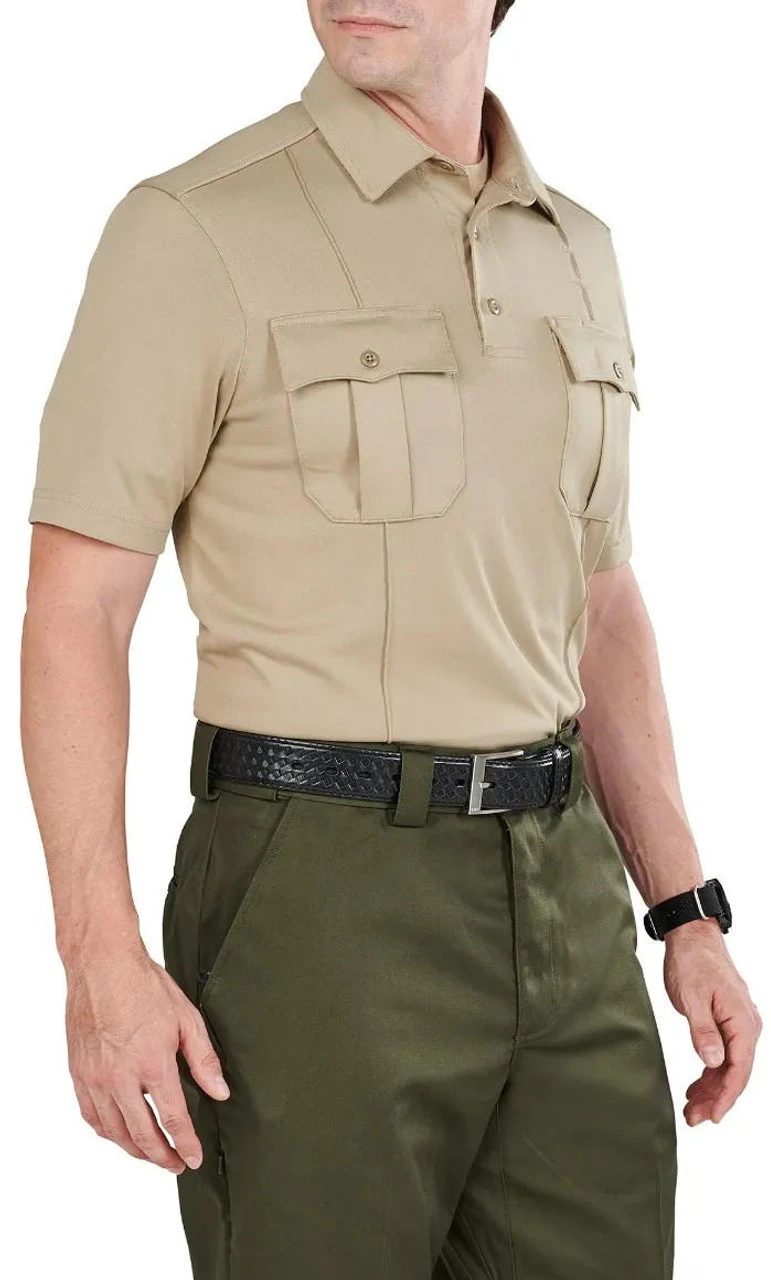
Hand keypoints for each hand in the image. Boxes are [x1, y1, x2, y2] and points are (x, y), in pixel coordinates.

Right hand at [65, 942, 229, 1172]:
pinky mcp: (78, 1073)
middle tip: (176, 1164)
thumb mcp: (186, 1018)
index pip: (173, 1119)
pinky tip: (119, 1133)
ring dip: (134, 1149)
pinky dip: (107, 1132)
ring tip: (152, 1153)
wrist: (102, 965)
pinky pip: (91, 1116)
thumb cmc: (144, 985)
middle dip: (162, 1156)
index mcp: (152, 1063)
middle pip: (142, 1134)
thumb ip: (203, 1060)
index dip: (186, 1144)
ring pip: (114, 1132)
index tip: (194, 1158)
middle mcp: (120, 1077)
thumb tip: (219, 1092)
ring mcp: (95, 1078)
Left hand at [663, 919, 761, 1124]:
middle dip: (716, 1098)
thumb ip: (703, 1031)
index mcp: (743, 1021)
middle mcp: (747, 1025)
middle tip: (693, 1118)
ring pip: (729, 1065)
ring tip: (692, 1108)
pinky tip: (697, 1085)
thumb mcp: (692, 997)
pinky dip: (710, 1071)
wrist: (692, 936)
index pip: (739, 1069)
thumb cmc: (692, 961)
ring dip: (712, 1088)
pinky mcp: (727, 1021)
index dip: (726, 1096)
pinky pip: (724, 1053)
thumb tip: (714, 1062)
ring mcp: (738, 1023)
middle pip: (736, 1072)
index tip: (713, 1117)